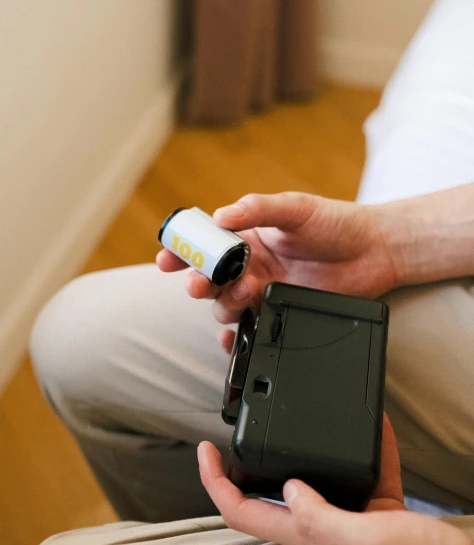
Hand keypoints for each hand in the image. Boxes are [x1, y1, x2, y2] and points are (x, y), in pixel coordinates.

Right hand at [157, 193, 398, 351]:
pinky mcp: (278, 312)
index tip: (169, 257)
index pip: (206, 243)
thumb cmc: (337, 223)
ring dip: (225, 302)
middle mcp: (251, 264)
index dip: (183, 250)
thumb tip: (220, 216)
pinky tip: (232, 337)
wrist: (376, 252)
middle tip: (198, 284)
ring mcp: (263, 289)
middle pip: (210, 277)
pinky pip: (248, 327)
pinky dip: (235, 336)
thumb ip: (259, 209)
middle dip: (198, 282)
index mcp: (248, 235)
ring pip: (226, 303)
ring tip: (245, 292)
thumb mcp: (296, 208)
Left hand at [198, 415, 473, 544]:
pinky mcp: (382, 508)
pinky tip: (370, 424)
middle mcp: (326, 526)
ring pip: (317, 473)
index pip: (244, 511)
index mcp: (312, 536)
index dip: (216, 481)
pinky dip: (363, 444)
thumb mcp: (366, 541)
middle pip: (271, 492)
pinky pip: (364, 468)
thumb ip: (322, 516)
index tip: (205, 449)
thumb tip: (288, 486)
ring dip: (307, 444)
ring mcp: (353, 516)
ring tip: (302, 414)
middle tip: (241, 427)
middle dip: (250, 460)